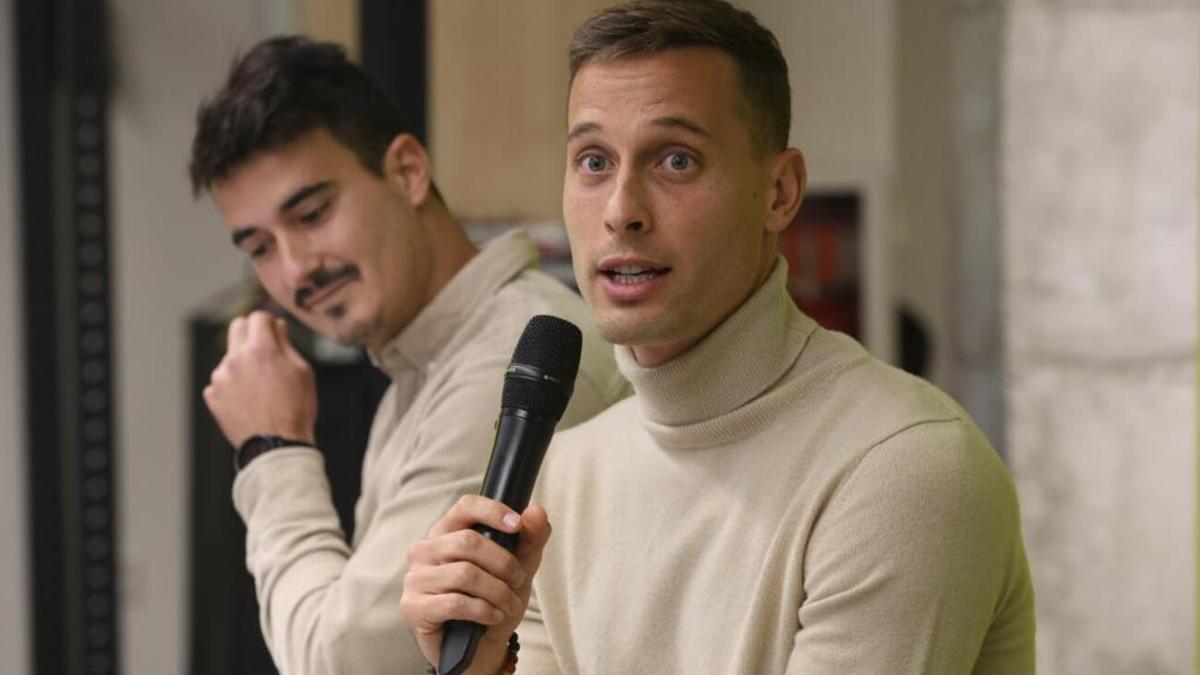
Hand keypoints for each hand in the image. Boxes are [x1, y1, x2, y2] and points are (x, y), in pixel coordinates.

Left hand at [204, 311, 316, 447]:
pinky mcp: (212, 395)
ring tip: (260, 386)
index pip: (258, 317)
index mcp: (262, 350)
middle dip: (251, 332)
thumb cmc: (295, 411)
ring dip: (242, 362)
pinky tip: (248, 400)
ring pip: (229, 356)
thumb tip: (277, 327)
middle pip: (237, 327)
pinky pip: (221, 380)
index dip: (268, 321)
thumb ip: (287, 344)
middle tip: (264, 347)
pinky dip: (232, 385)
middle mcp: (236, 359)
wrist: (276, 445)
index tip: (273, 328)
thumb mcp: (302, 372)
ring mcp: (221, 377)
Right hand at [401, 496, 551, 674]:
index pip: (465, 506)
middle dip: (503, 563)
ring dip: (498, 591)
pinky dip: (483, 610)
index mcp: (447, 532)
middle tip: (518, 580)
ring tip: (509, 603)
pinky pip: (455, 602)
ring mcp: (416, 578)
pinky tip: (493, 615)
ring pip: (464, 574)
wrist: (478, 645)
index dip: (492, 511)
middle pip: (468, 542)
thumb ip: (531, 537)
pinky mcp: (413, 607)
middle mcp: (425, 550)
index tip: (516, 525)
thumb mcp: (519, 565)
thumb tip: (535, 511)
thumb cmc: (492, 598)